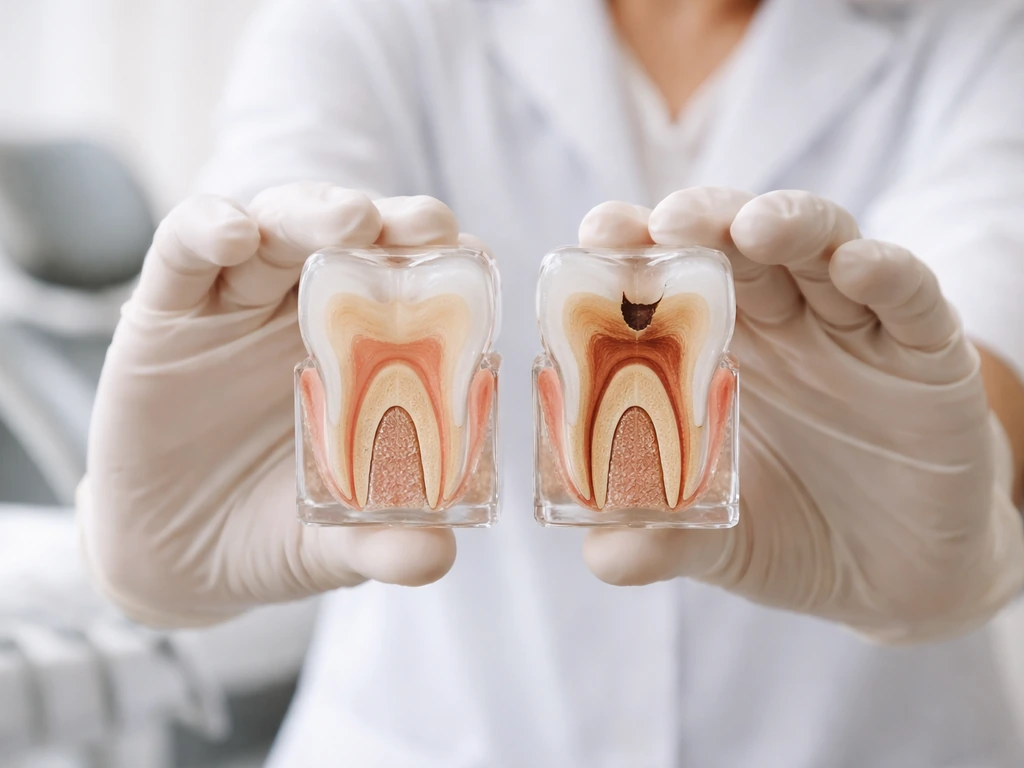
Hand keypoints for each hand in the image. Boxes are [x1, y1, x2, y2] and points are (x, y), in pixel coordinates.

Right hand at [79, 184, 469, 626]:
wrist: (175, 556)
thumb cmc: (276, 530)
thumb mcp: (333, 546)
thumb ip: (381, 544)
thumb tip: (437, 557)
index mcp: (366, 352)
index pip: (412, 286)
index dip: (445, 265)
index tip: (477, 261)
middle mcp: (309, 311)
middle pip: (352, 240)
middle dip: (391, 222)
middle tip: (429, 228)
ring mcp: (238, 304)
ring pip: (278, 226)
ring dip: (313, 213)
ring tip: (348, 221)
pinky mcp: (167, 312)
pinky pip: (184, 251)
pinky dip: (208, 230)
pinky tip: (235, 233)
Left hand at [578, 188, 1023, 643]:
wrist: (896, 579)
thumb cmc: (792, 536)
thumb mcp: (723, 545)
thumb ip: (665, 543)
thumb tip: (603, 556)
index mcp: (714, 352)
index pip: (668, 279)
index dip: (634, 247)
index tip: (599, 232)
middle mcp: (778, 324)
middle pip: (737, 244)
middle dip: (703, 220)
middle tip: (668, 223)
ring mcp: (851, 330)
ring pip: (820, 248)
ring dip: (787, 225)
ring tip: (751, 229)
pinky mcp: (925, 353)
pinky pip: (909, 296)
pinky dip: (884, 273)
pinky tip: (856, 266)